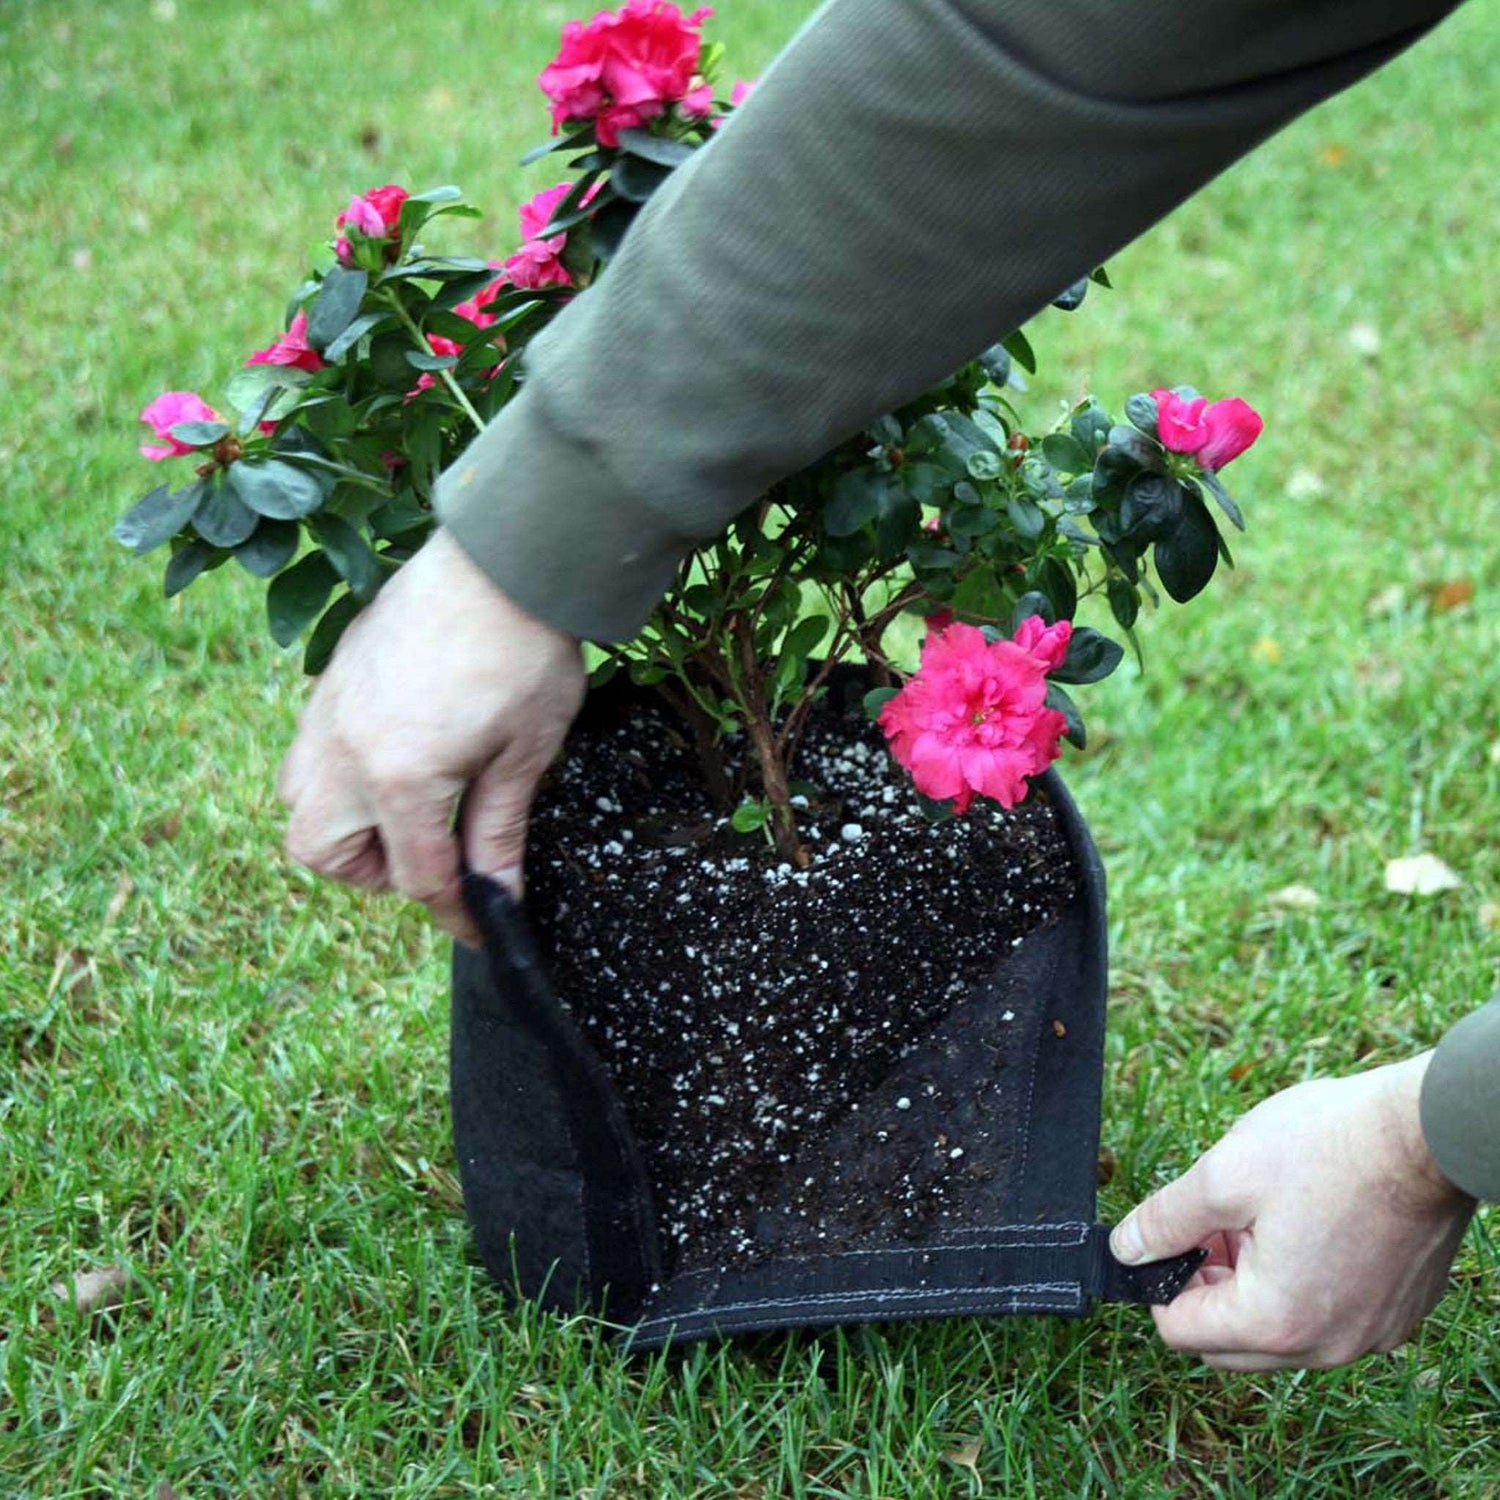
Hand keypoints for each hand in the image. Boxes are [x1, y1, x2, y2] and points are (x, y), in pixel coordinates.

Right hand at [277, 528, 585, 945]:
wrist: (506, 560)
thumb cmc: (525, 652)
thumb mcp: (526, 755)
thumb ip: (499, 831)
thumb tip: (497, 894)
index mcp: (400, 778)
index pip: (418, 876)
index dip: (456, 912)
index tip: (481, 926)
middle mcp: (345, 750)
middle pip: (321, 850)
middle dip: (374, 869)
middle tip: (432, 852)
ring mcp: (328, 710)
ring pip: (300, 799)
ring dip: (346, 822)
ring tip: (409, 806)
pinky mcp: (331, 678)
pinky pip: (310, 747)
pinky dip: (342, 770)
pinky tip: (399, 753)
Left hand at [1111, 1054, 1475, 1370]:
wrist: (1427, 1133)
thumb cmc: (1328, 1148)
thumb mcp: (1222, 1174)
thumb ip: (1164, 1220)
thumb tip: (1125, 1250)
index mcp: (1276, 1321)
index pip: (1181, 1332)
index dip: (1161, 1281)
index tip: (1173, 1234)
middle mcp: (1326, 1347)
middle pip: (1229, 1341)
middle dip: (1207, 1286)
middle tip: (1214, 1224)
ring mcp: (1369, 1335)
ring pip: (1280, 1331)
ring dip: (1253, 1285)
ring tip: (1259, 1216)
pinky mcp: (1397, 1313)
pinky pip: (1329, 1317)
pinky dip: (1303, 1284)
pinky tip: (1307, 1224)